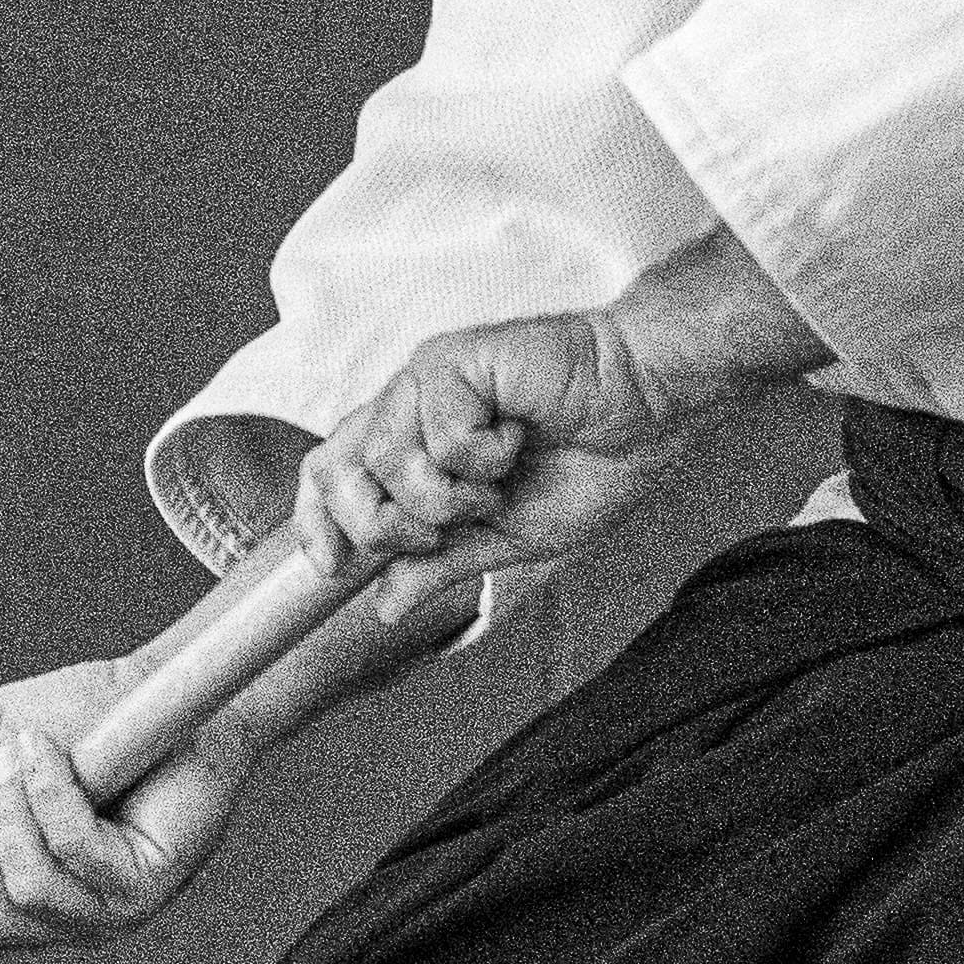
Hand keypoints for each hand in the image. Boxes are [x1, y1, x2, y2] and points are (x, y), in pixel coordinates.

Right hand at [0, 652, 247, 963]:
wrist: (162, 692)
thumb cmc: (88, 715)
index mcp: (28, 899)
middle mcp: (70, 918)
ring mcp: (112, 910)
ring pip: (28, 888)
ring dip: (11, 812)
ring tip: (24, 754)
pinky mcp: (147, 885)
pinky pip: (73, 850)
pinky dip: (49, 794)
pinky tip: (52, 752)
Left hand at [302, 303, 706, 586]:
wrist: (648, 408)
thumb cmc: (593, 458)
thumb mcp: (508, 538)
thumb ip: (443, 565)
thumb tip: (385, 604)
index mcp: (412, 445)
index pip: (327, 478)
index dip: (316, 526)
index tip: (333, 570)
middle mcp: (407, 408)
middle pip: (335, 474)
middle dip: (387, 526)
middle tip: (448, 527)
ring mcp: (426, 380)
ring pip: (386, 463)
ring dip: (451, 495)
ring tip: (500, 477)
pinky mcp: (454, 359)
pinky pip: (439, 434)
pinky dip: (485, 456)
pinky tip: (516, 435)